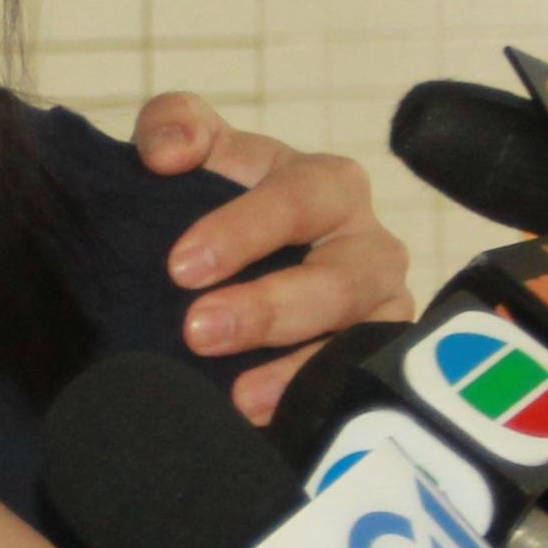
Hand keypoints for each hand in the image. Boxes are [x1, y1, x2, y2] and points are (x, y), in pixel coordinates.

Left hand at [134, 93, 411, 422]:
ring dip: (299, 368)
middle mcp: (365, 245)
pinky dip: (317, 401)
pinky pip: (362, 384)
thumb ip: (175, 126)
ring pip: (361, 337)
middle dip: (270, 308)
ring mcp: (379, 308)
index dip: (242, 231)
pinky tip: (267, 421)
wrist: (234, 263)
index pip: (296, 199)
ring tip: (241, 397)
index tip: (180, 267)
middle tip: (198, 331)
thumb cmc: (222, 198)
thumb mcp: (198, 149)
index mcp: (324, 185)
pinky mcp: (378, 361)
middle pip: (338, 277)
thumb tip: (167, 153)